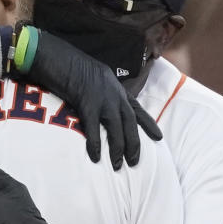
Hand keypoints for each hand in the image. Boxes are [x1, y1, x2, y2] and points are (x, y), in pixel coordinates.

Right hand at [24, 30, 160, 170]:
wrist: (63, 58)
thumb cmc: (76, 67)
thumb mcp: (98, 77)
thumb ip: (104, 91)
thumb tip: (104, 102)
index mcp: (118, 90)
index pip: (138, 110)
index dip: (149, 124)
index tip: (159, 137)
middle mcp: (115, 96)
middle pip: (130, 124)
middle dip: (134, 144)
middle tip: (134, 162)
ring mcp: (103, 100)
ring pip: (117, 129)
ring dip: (119, 149)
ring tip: (119, 165)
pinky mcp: (88, 104)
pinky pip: (94, 129)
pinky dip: (96, 144)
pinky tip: (97, 157)